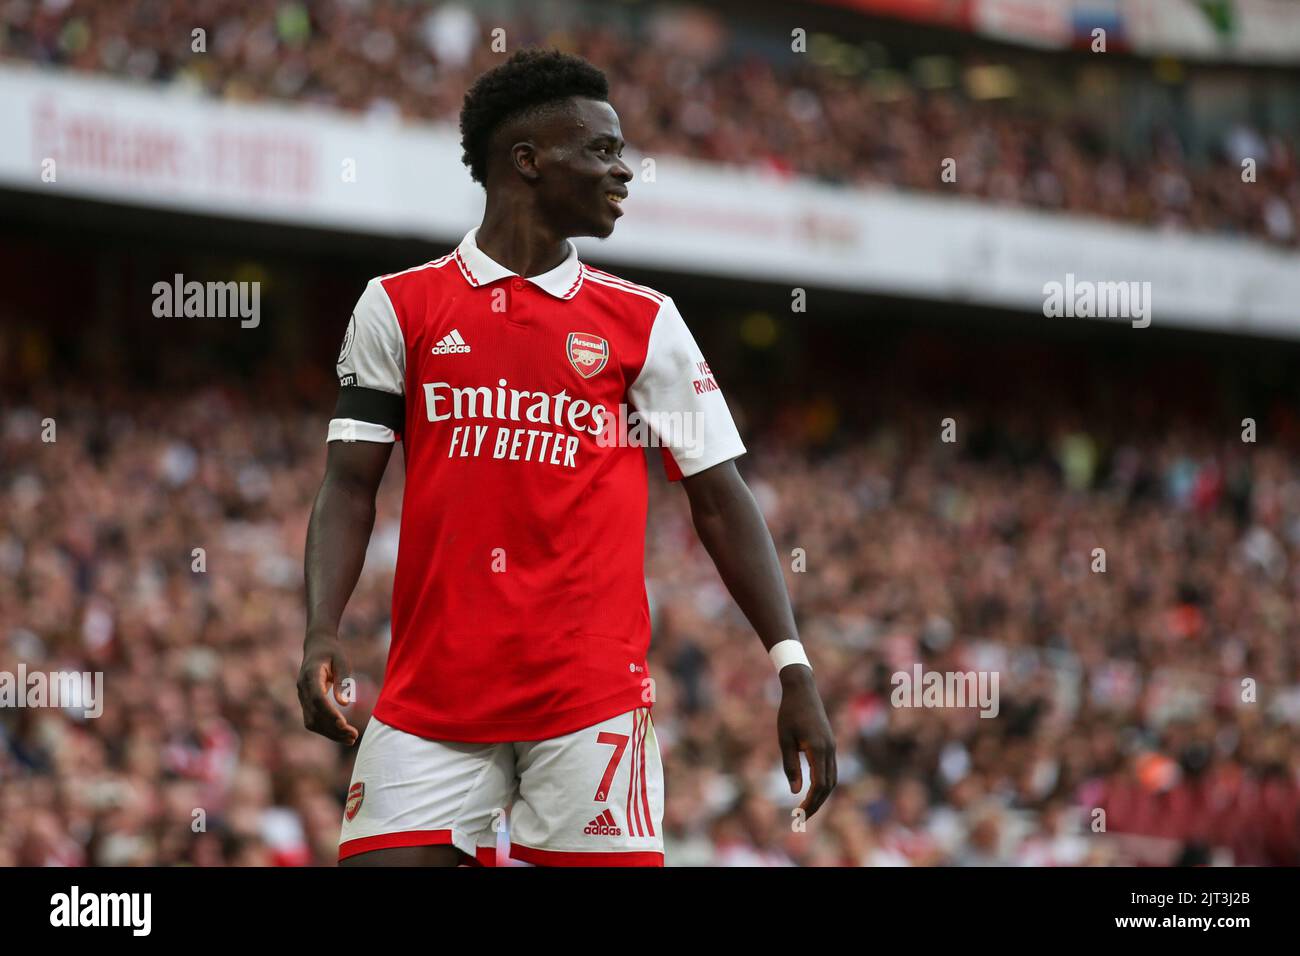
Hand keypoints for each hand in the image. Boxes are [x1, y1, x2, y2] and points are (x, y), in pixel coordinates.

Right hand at [296, 633, 359, 744]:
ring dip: (330, 733)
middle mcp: (302, 688)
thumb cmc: (333, 651)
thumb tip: (345, 704)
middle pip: (314, 715)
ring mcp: (302, 696)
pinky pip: (313, 720)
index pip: (317, 699)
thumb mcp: (342, 661)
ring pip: (311, 722)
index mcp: (311, 675)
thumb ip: (343, 681)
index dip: (330, 713)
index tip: (344, 724)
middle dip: (333, 729)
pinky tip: (342, 733)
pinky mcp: (305, 702)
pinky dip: (326, 729)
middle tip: (353, 736)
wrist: (317, 645)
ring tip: (351, 739)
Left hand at [777, 665, 836, 818]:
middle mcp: (829, 750)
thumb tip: (795, 791)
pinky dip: (823, 784)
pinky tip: (812, 790)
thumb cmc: (788, 712)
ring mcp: (832, 747)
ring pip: (832, 779)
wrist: (802, 689)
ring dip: (821, 796)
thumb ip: (790, 766)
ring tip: (806, 808)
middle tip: (800, 818)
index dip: (810, 803)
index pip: (819, 785)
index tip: (798, 814)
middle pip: (828, 786)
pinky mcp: (830, 744)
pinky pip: (831, 769)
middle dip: (816, 804)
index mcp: (817, 749)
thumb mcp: (784, 739)